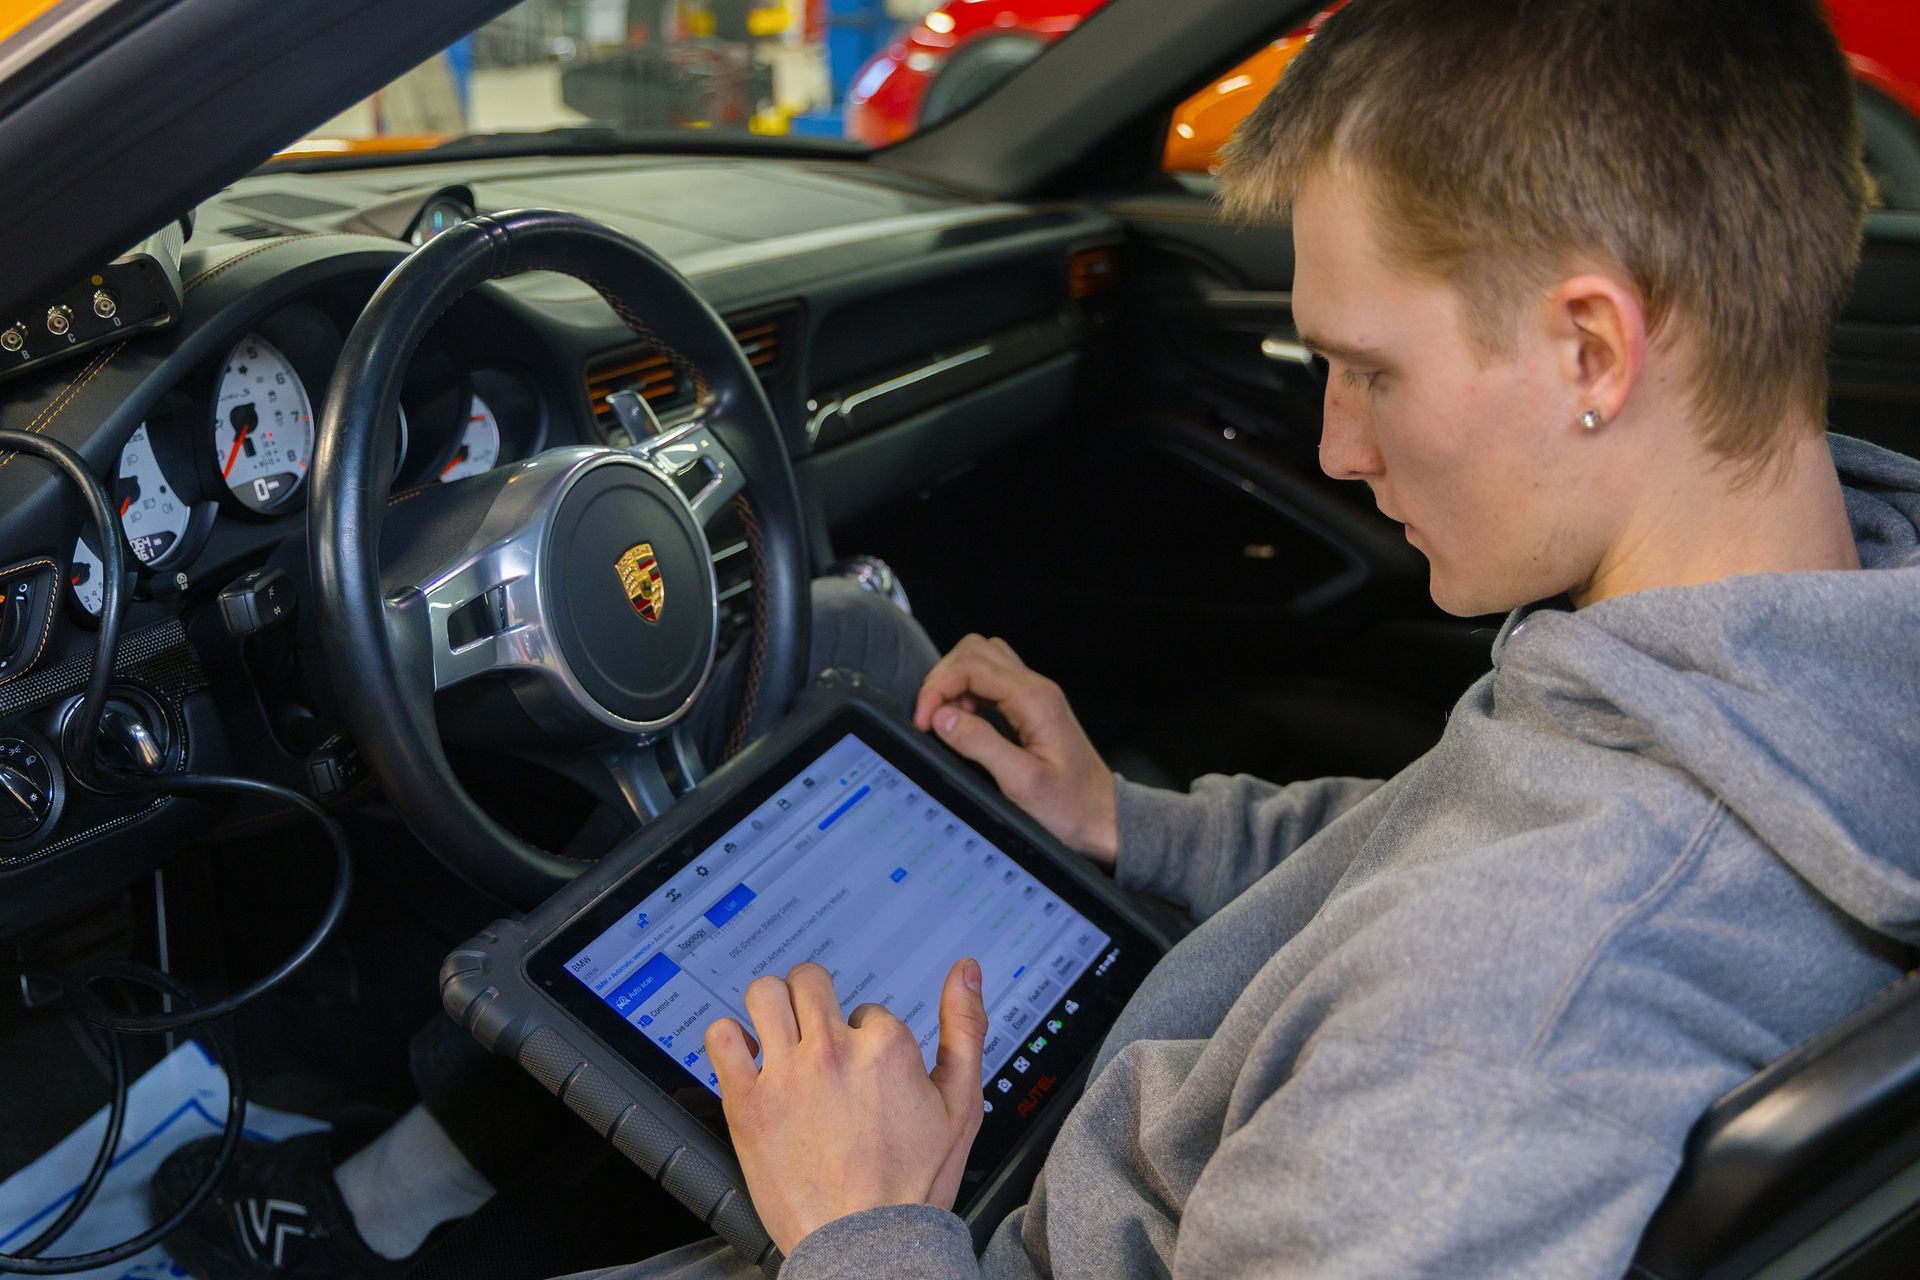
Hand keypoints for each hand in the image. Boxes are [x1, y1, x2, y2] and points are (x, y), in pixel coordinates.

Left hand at [704, 959, 988, 1254]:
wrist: (866, 1244)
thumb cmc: (912, 1185)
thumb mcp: (961, 1103)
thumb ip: (966, 1028)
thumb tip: (966, 972)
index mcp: (884, 1047)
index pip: (866, 1008)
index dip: (865, 1035)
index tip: (862, 1066)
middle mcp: (833, 1051)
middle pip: (809, 981)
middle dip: (814, 998)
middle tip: (814, 1029)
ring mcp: (786, 1074)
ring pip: (764, 994)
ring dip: (771, 1006)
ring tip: (778, 1033)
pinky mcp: (747, 1102)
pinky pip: (721, 1038)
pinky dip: (728, 1039)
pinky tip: (746, 1056)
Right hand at [913, 635, 1118, 864]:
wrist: (1102, 818)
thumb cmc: (1071, 807)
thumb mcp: (1021, 782)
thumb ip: (980, 744)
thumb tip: (942, 717)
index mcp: (1036, 700)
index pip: (973, 665)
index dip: (939, 688)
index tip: (925, 720)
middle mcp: (1037, 689)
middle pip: (976, 651)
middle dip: (944, 679)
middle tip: (931, 718)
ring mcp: (1035, 696)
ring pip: (983, 661)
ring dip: (955, 684)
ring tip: (946, 721)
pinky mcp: (1030, 708)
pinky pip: (991, 682)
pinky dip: (968, 695)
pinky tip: (964, 724)